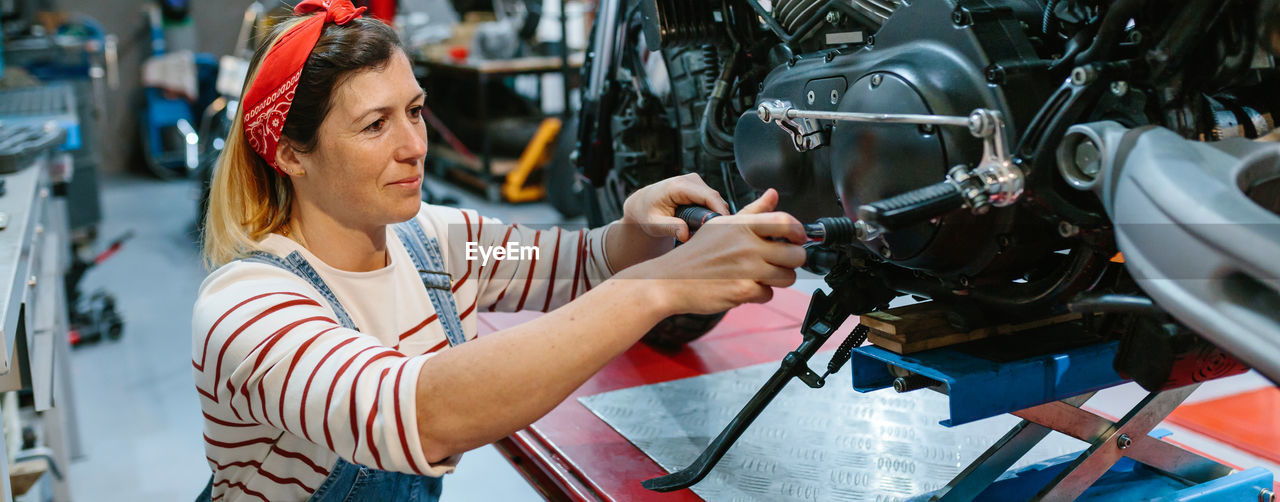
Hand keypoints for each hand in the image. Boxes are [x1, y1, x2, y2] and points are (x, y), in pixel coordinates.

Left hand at [621, 173, 731, 241]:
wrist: (643, 204)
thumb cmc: (647, 214)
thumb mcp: (654, 224)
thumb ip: (670, 228)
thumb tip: (685, 234)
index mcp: (678, 186)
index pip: (708, 196)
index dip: (720, 211)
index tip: (727, 226)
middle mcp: (690, 179)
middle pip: (715, 199)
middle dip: (718, 216)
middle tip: (714, 237)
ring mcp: (696, 181)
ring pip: (716, 200)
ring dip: (714, 215)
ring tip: (703, 232)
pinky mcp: (699, 186)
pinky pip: (713, 201)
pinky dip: (711, 213)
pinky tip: (702, 224)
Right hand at [624, 189, 807, 315]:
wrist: (669, 281)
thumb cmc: (696, 254)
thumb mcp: (721, 225)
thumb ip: (752, 211)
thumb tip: (773, 194)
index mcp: (741, 225)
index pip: (786, 222)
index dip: (800, 232)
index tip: (798, 238)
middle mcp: (746, 245)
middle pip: (796, 254)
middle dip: (793, 260)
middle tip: (782, 261)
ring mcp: (746, 268)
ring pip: (787, 277)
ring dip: (779, 279)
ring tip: (763, 275)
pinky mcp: (743, 290)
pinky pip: (768, 294)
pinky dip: (759, 294)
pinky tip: (744, 286)